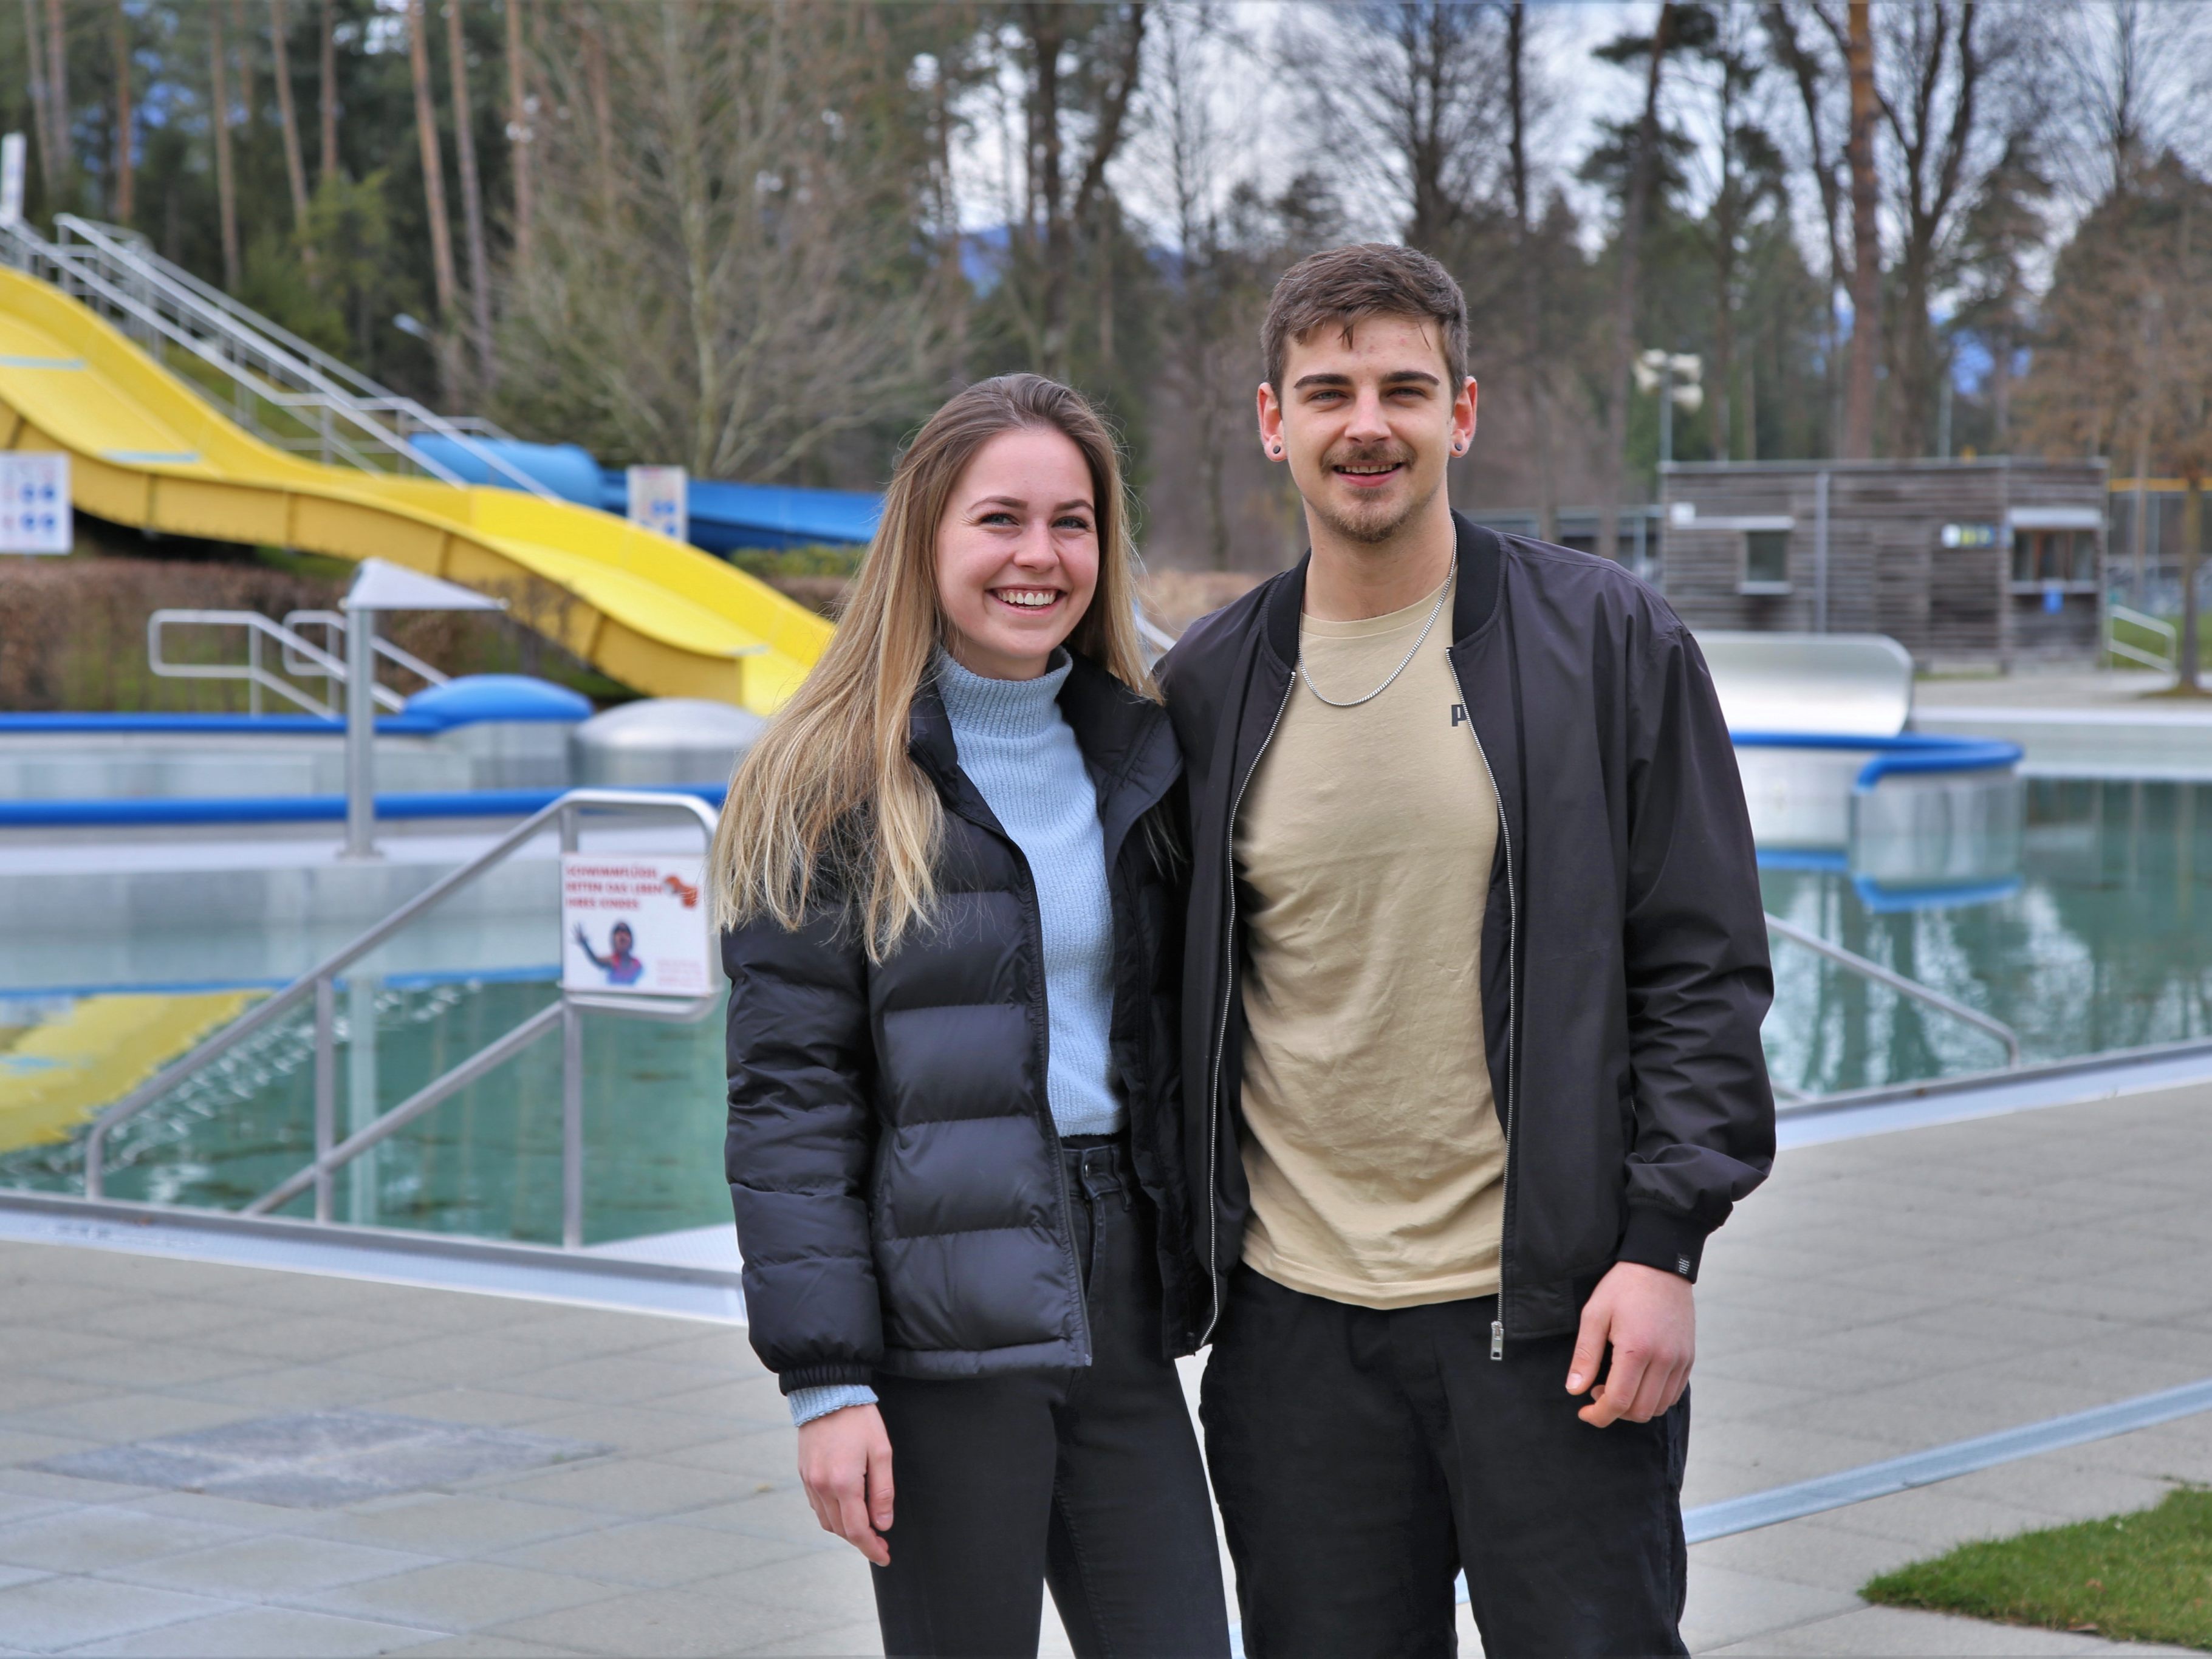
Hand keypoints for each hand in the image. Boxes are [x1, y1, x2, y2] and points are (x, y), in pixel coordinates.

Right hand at [796, 1403, 893, 1564]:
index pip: (857, 1531)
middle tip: (881, 1540)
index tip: (884, 1556)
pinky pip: (817, 1506)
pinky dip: (832, 1514)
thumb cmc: (859, 1419)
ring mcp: (810, 1481)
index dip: (871, 1549)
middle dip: (862, 1540)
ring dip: (846, 1529)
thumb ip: (882, 1492)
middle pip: (841, 1530)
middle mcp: (822, 1487)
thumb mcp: (882, 1452)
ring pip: (827, 1521)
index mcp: (844, 1483)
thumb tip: (883, 1524)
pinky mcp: (804, 1474)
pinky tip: (846, 1506)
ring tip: (865, 1524)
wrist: (827, 1393)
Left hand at [1566, 1261, 1693, 1427]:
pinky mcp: (1689, 1358)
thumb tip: (1574, 1389)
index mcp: (1637, 1349)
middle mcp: (1664, 1359)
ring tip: (1616, 1384)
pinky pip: (1673, 1394)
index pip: (1619, 1402)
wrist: (1660, 1265)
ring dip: (1634, 1406)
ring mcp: (1680, 1360)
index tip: (1584, 1412)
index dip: (1599, 1415)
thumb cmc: (1623, 1287)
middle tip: (1597, 1390)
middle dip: (1614, 1411)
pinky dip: (1654, 1398)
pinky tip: (1637, 1380)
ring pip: (1659, 1407)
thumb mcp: (1594, 1315)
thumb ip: (1585, 1355)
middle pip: (1640, 1411)